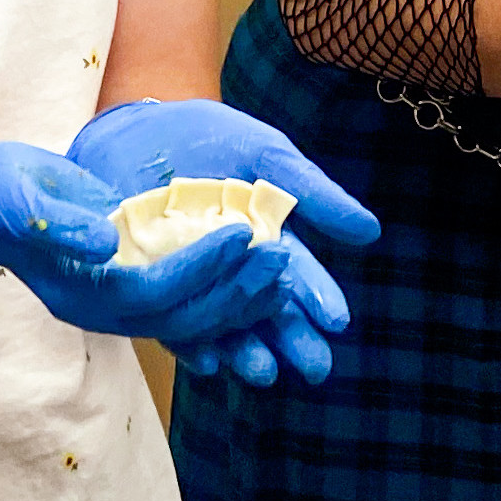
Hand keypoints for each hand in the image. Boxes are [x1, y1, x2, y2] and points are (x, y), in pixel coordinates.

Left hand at [67, 99, 379, 385]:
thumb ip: (311, 193)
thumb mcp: (264, 156)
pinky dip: (187, 344)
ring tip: (263, 371)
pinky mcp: (144, 290)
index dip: (317, 298)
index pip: (297, 278)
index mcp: (265, 242)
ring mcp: (189, 283)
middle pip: (265, 312)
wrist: (131, 130)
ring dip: (244, 350)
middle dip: (290, 339)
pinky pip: (167, 323)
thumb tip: (369, 232)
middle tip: (315, 367)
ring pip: (222, 325)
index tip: (336, 320)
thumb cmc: (204, 139)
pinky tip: (206, 360)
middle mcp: (231, 272)